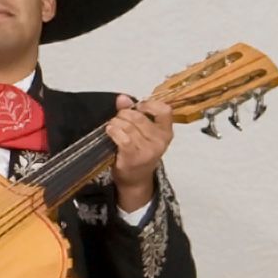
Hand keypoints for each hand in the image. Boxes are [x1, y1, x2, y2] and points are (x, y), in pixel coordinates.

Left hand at [106, 95, 175, 209]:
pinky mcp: (134, 157)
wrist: (135, 179)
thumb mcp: (142, 132)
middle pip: (139, 117)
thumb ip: (133, 112)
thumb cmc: (139, 152)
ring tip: (113, 127)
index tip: (138, 107)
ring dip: (116, 123)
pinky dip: (114, 132)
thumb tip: (122, 98)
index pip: (165, 110)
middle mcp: (160, 141)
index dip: (149, 104)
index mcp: (166, 132)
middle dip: (124, 114)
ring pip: (128, 126)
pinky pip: (123, 137)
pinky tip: (110, 132)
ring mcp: (148, 150)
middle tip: (118, 119)